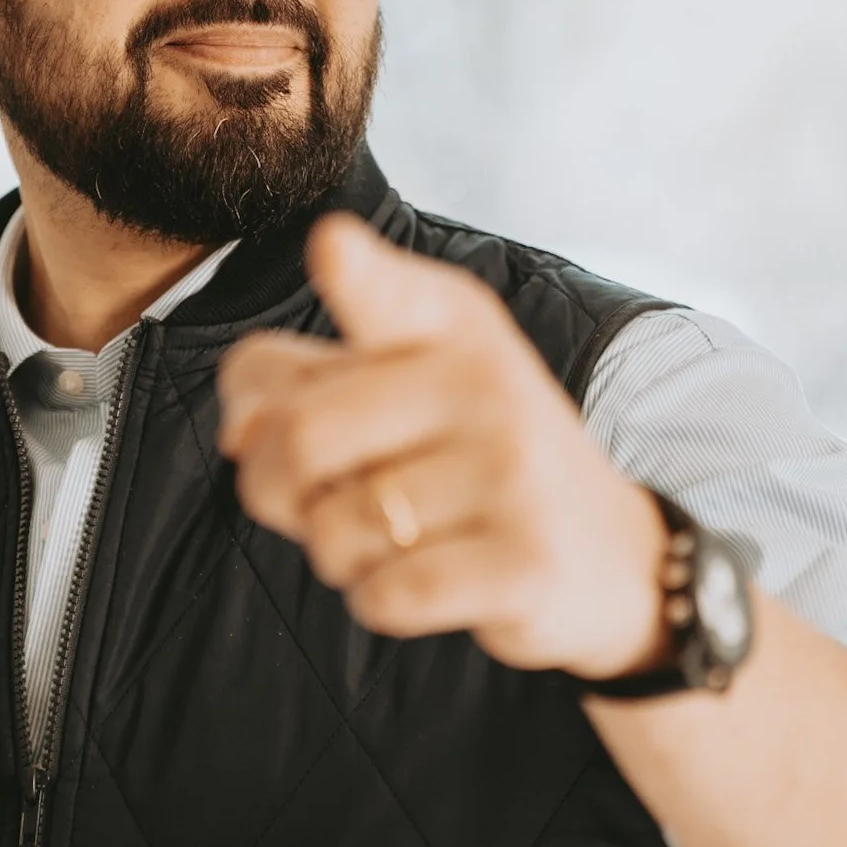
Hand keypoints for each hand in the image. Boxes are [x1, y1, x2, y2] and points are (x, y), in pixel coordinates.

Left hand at [215, 214, 670, 679]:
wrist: (608, 555)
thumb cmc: (468, 462)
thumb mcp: (401, 391)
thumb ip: (300, 383)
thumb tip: (239, 432)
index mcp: (448, 324)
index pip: (384, 294)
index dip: (353, 272)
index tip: (331, 247)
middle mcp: (483, 384)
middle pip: (299, 437)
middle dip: (272, 489)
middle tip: (309, 502)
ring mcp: (511, 472)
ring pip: (335, 529)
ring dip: (334, 554)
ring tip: (392, 539)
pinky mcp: (524, 562)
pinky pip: (386, 594)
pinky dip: (379, 599)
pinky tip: (424, 580)